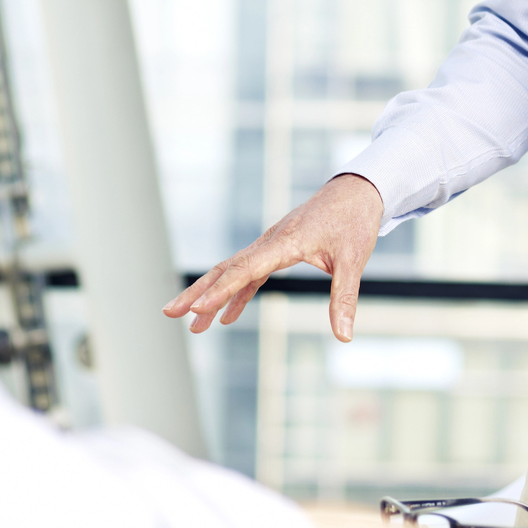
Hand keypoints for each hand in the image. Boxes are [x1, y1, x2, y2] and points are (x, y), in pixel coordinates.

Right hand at [164, 173, 383, 342]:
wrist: (357, 190)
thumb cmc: (355, 221)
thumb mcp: (353, 260)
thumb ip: (345, 299)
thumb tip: (345, 337)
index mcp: (285, 242)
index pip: (246, 270)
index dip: (221, 292)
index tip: (198, 310)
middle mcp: (270, 241)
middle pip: (226, 268)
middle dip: (197, 292)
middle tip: (169, 313)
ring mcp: (271, 244)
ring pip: (232, 270)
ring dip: (211, 295)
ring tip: (192, 324)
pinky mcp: (276, 248)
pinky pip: (249, 273)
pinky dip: (236, 294)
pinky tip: (227, 317)